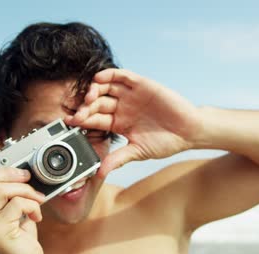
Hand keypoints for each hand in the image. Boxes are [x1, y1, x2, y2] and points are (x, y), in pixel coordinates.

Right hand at [0, 143, 45, 253]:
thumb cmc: (21, 240)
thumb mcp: (15, 212)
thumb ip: (11, 194)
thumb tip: (21, 170)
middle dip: (9, 171)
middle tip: (27, 176)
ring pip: (0, 189)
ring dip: (26, 190)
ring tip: (37, 200)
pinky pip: (16, 204)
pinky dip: (32, 205)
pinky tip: (36, 216)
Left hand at [65, 68, 200, 177]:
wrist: (188, 131)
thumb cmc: (165, 142)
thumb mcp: (138, 151)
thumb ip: (118, 159)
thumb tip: (100, 172)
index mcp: (117, 123)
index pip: (94, 119)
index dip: (81, 120)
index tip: (69, 123)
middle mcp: (121, 107)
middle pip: (96, 102)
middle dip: (86, 107)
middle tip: (79, 113)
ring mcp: (130, 95)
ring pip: (105, 87)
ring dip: (94, 89)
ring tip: (88, 97)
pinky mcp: (141, 84)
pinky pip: (122, 76)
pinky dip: (110, 75)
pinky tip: (100, 79)